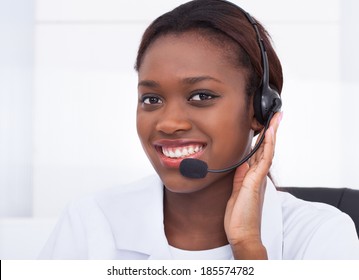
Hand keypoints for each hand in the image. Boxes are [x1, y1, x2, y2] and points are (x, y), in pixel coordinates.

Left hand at [224, 111, 282, 258]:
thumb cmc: (240, 215)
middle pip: (266, 149)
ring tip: (276, 119)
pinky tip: (269, 134)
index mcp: (252, 176)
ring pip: (268, 151)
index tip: (265, 125)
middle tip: (276, 116)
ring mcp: (258, 178)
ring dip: (271, 134)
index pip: (259, 153)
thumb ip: (240, 176)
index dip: (263, 138)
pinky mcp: (256, 182)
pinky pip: (263, 160)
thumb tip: (242, 163)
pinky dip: (268, 146)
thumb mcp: (236, 191)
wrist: (242, 233)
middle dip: (271, 132)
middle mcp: (258, 176)